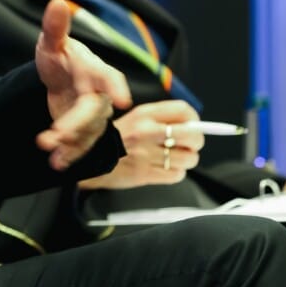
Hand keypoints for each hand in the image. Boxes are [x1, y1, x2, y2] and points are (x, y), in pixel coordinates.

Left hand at [35, 0, 132, 170]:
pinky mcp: (84, 131)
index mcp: (95, 70)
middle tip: (55, 135)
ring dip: (71, 144)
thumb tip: (57, 3)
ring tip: (49, 150)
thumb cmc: (59, 56)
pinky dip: (69, 154)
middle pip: (94, 111)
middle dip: (77, 124)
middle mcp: (100, 95)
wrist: (57, 77)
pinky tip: (56, 163)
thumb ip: (55, 27)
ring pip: (88, 132)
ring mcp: (93, 115)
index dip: (117, 88)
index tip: (122, 101)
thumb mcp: (51, 42)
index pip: (110, 77)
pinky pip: (81, 144)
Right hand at [78, 100, 203, 188]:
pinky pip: (177, 175)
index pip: (184, 111)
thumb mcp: (134, 118)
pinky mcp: (146, 174)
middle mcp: (147, 132)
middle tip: (188, 145)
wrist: (90, 158)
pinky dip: (175, 174)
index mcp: (144, 114)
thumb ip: (161, 119)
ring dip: (186, 161)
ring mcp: (147, 154)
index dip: (194, 119)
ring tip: (174, 159)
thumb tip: (192, 125)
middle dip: (196, 143)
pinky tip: (165, 169)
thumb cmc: (114, 138)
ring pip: (188, 159)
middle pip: (193, 136)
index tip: (193, 125)